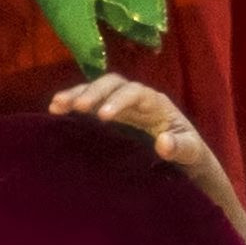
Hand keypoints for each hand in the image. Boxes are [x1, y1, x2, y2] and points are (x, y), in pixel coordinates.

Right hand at [49, 75, 240, 223]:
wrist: (183, 160)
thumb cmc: (188, 154)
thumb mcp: (191, 153)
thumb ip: (181, 147)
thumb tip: (163, 142)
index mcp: (156, 103)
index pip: (135, 93)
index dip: (118, 101)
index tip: (102, 116)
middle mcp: (136, 98)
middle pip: (112, 84)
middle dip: (93, 92)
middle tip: (75, 107)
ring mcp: (121, 105)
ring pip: (97, 90)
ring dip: (76, 94)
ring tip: (56, 105)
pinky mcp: (109, 116)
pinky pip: (90, 103)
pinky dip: (72, 104)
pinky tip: (55, 111)